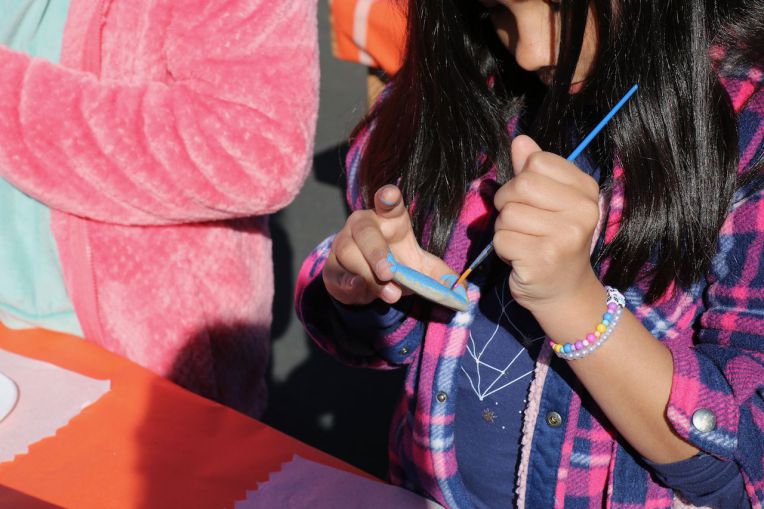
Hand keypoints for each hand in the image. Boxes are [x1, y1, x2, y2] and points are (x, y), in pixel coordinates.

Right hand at [323, 185, 456, 305]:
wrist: (363, 283)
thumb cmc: (393, 263)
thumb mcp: (419, 267)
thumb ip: (440, 276)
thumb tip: (464, 291)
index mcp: (387, 219)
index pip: (387, 202)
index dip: (388, 197)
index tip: (390, 195)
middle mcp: (362, 225)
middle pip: (365, 232)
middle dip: (376, 252)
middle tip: (388, 272)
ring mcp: (343, 244)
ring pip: (349, 254)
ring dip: (368, 275)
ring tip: (389, 293)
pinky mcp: (332, 266)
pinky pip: (338, 273)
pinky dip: (350, 283)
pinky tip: (360, 290)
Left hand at [493, 135, 600, 312]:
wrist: (565, 292)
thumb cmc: (553, 241)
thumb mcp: (549, 202)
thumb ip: (534, 170)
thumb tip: (520, 139)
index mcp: (586, 190)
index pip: (537, 161)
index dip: (521, 180)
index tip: (531, 201)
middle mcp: (582, 211)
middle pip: (520, 185)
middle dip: (508, 204)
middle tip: (521, 224)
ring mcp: (565, 237)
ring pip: (507, 214)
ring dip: (505, 229)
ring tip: (524, 242)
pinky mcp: (543, 259)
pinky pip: (501, 239)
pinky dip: (502, 249)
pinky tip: (521, 258)